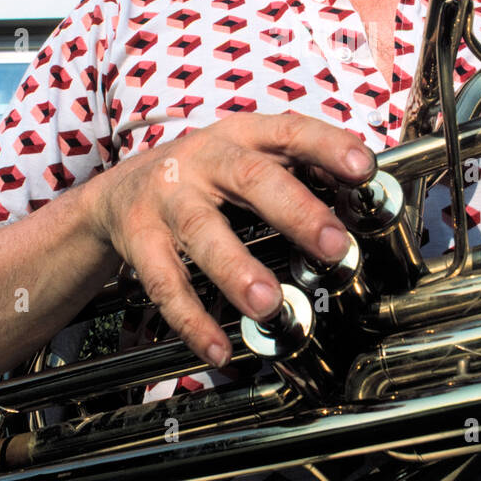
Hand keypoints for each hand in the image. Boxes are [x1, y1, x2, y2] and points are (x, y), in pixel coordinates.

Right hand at [86, 113, 374, 368]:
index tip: (363, 168)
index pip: (290, 132)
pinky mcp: (139, 240)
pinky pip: (165, 283)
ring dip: (237, 270)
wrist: (116, 194)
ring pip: (202, 233)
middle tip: (334, 247)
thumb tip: (360, 204)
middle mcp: (203, 161)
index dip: (327, 147)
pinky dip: (192, 319)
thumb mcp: (246, 158)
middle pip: (250, 178)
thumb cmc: (203, 179)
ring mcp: (167, 199)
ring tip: (269, 305)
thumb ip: (298, 174)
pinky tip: (219, 348)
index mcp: (241, 136)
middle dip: (295, 212)